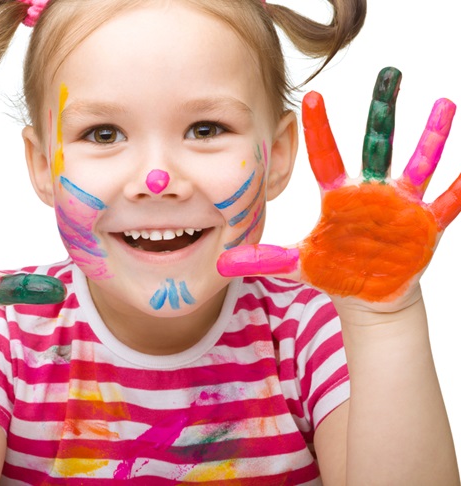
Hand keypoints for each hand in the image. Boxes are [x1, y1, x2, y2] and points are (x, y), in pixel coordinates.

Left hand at [218, 67, 460, 311]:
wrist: (367, 294)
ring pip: (418, 163)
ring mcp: (400, 205)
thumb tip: (220, 263)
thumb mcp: (297, 264)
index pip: (326, 156)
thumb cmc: (334, 271)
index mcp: (339, 197)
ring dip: (432, 136)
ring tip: (443, 104)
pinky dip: (459, 188)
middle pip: (378, 143)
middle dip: (383, 109)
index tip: (310, 95)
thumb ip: (263, 259)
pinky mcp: (424, 224)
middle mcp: (371, 191)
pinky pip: (447, 203)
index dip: (319, 128)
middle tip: (390, 71)